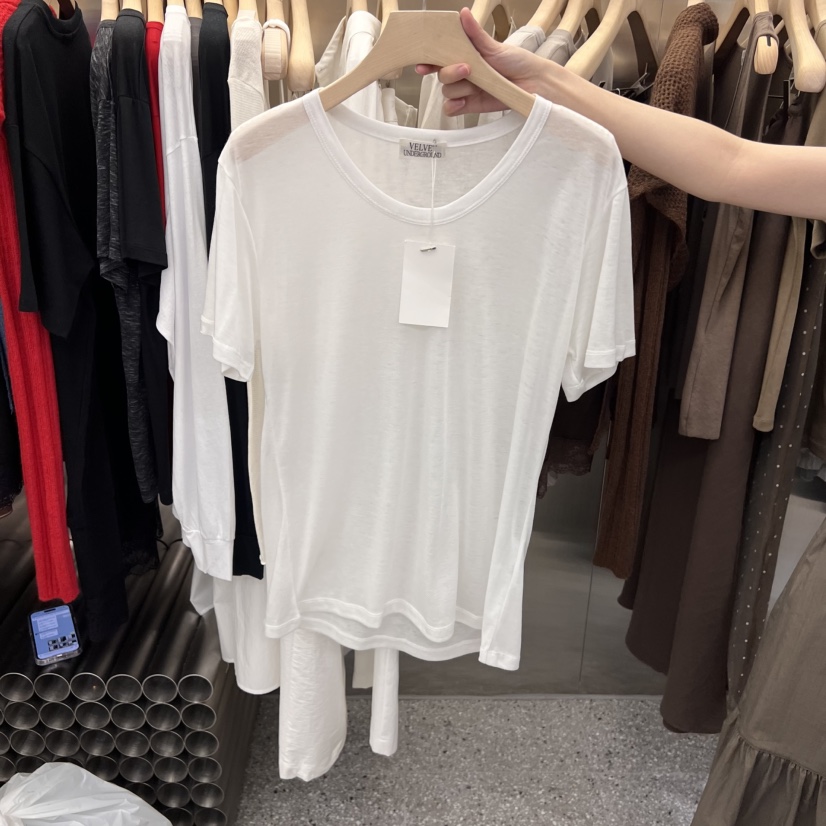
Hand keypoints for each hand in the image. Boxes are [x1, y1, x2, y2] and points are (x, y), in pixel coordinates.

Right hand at [415, 7, 548, 114]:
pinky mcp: (471, 105)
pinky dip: (453, 106)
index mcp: (465, 55)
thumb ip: (476, 34)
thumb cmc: (517, 61)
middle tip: (467, 68)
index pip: (440, 58)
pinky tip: (463, 100)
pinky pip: (452, 109)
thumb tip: (463, 14)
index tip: (423, 64)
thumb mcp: (495, 45)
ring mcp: (467, 89)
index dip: (428, 60)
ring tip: (476, 84)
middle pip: (442, 76)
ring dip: (458, 88)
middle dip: (450, 72)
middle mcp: (464, 73)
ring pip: (447, 91)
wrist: (533, 83)